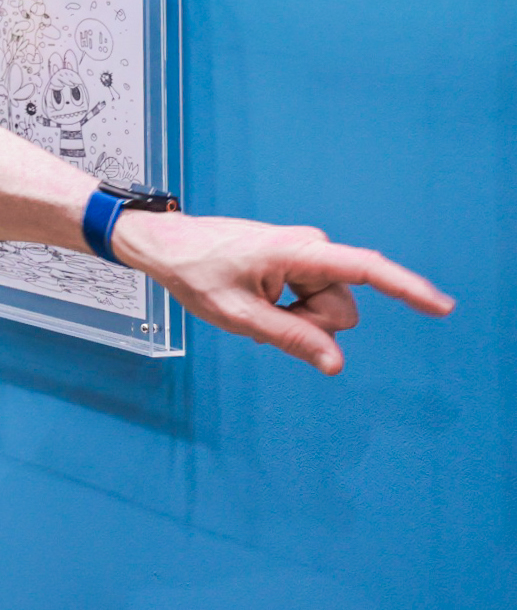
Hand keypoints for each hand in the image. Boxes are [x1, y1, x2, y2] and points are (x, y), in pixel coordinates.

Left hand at [111, 210, 453, 373]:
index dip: (407, 289)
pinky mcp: (299, 264)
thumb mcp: (237, 315)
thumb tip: (335, 363)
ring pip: (329, 312)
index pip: (366, 270)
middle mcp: (312, 248)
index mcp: (299, 251)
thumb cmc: (195, 272)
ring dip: (298, 321)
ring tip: (255, 306)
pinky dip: (291, 314)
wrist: (167, 246)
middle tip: (261, 315)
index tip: (442, 306)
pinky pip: (313, 304)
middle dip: (311, 326)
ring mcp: (306, 256)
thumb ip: (290, 338)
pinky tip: (259, 306)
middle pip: (342, 310)